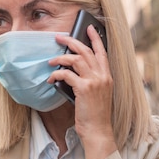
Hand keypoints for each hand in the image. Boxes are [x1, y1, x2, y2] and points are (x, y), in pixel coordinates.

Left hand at [48, 25, 116, 158]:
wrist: (98, 130)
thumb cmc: (95, 114)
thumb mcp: (98, 94)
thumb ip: (91, 80)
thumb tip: (72, 68)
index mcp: (107, 76)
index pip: (102, 52)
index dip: (95, 38)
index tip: (89, 28)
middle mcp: (103, 76)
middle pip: (86, 51)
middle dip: (71, 42)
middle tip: (59, 38)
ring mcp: (94, 81)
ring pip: (75, 59)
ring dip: (60, 57)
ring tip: (51, 61)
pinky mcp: (84, 88)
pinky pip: (66, 74)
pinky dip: (56, 74)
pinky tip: (50, 79)